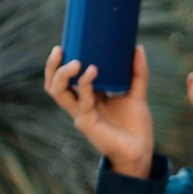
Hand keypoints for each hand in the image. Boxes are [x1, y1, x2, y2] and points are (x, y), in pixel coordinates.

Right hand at [44, 42, 155, 179]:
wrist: (140, 150)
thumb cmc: (135, 125)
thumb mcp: (137, 93)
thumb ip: (137, 72)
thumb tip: (138, 47)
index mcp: (87, 96)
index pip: (64, 78)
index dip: (60, 62)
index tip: (65, 43)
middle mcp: (79, 104)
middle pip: (53, 84)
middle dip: (52, 67)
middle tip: (59, 49)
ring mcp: (80, 114)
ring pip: (58, 93)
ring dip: (62, 75)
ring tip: (76, 62)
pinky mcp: (87, 123)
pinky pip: (81, 101)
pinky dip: (85, 85)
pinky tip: (92, 71)